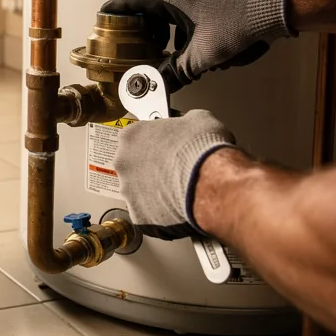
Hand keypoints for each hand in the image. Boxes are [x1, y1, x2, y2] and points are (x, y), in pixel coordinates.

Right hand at [101, 0, 293, 90]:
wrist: (281, 5)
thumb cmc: (243, 24)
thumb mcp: (203, 56)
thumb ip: (175, 72)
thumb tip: (155, 87)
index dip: (113, 10)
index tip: (104, 21)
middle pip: (149, 0)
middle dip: (143, 25)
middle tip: (140, 44)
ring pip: (170, 2)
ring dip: (166, 24)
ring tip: (172, 49)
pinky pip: (188, 0)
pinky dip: (183, 19)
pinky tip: (195, 40)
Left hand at [113, 110, 235, 239]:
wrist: (212, 182)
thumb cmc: (203, 151)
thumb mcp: (198, 120)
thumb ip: (184, 122)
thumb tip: (191, 125)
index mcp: (132, 136)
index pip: (137, 138)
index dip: (154, 143)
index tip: (166, 148)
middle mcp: (123, 163)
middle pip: (134, 166)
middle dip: (152, 169)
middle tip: (174, 171)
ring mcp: (128, 190)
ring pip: (139, 192)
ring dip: (154, 192)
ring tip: (179, 192)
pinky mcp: (139, 216)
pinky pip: (148, 216)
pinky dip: (161, 214)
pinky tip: (178, 208)